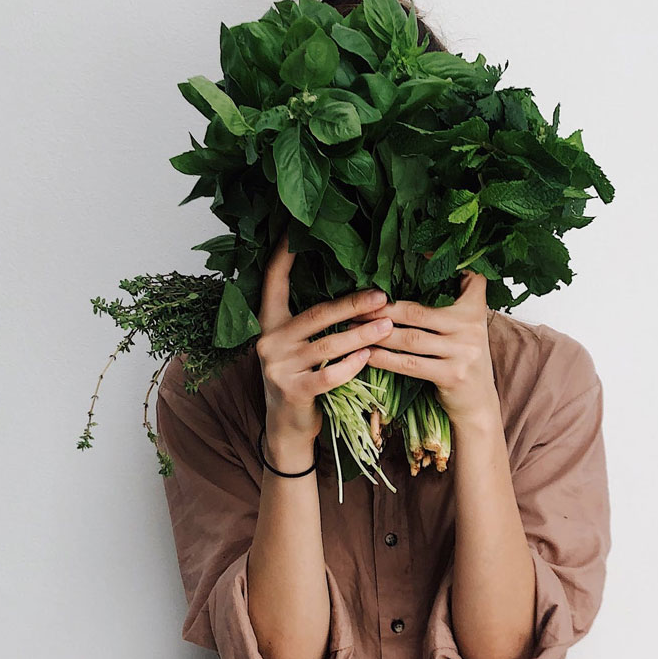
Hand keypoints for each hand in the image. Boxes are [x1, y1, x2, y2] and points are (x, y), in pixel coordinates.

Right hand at [255, 230, 395, 461]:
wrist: (286, 427)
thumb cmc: (302, 378)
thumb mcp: (298, 346)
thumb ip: (313, 322)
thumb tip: (355, 292)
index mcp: (269, 322)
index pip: (273, 281)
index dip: (283, 255)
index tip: (295, 230)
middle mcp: (269, 341)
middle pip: (316, 314)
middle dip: (352, 304)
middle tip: (382, 295)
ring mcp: (278, 367)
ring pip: (328, 345)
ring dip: (362, 335)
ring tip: (388, 326)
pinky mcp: (292, 391)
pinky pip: (329, 375)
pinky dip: (352, 365)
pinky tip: (370, 357)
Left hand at [361, 269, 497, 423]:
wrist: (479, 403)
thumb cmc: (462, 358)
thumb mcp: (466, 326)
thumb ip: (450, 302)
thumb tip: (413, 270)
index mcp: (474, 308)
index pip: (466, 278)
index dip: (440, 264)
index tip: (415, 251)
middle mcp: (471, 327)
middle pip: (418, 311)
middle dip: (382, 308)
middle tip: (355, 303)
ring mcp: (463, 352)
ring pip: (410, 338)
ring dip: (377, 332)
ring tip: (353, 327)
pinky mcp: (452, 375)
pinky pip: (410, 364)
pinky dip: (385, 358)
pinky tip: (367, 353)